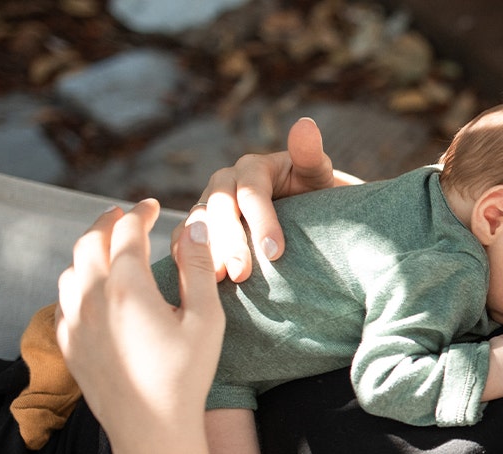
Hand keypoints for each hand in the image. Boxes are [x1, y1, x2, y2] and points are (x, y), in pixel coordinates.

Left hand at [57, 199, 225, 453]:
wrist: (151, 429)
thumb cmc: (186, 376)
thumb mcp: (205, 319)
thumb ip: (199, 267)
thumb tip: (193, 225)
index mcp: (128, 287)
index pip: (126, 231)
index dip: (140, 212)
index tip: (153, 206)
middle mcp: (93, 298)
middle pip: (89, 242)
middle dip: (108, 222)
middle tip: (126, 215)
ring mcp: (74, 322)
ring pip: (71, 269)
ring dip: (89, 250)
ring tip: (109, 247)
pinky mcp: (68, 344)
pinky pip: (63, 300)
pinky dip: (76, 281)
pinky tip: (92, 288)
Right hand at [171, 117, 362, 282]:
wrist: (304, 213)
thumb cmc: (314, 194)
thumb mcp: (317, 174)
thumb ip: (310, 154)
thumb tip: (305, 123)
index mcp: (252, 168)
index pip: (252, 192)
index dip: (262, 221)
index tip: (275, 253)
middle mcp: (225, 183)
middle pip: (220, 208)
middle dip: (230, 241)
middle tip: (242, 274)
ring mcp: (208, 205)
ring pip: (198, 224)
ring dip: (205, 251)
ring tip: (218, 281)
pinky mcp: (200, 228)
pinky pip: (185, 239)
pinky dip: (187, 256)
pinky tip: (194, 279)